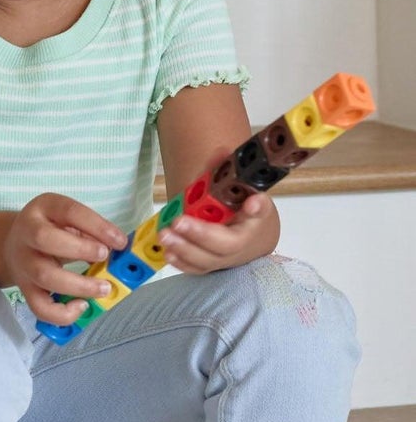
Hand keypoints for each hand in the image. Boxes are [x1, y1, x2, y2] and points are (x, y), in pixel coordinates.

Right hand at [3, 193, 127, 325]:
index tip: (119, 241)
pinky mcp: (25, 289)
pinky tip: (81, 306)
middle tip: (105, 257)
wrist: (11, 245)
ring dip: (78, 285)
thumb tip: (120, 249)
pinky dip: (62, 313)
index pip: (69, 211)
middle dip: (80, 250)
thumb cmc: (51, 230)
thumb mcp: (67, 219)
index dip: (97, 226)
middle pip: (45, 239)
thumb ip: (91, 230)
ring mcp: (24, 264)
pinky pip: (39, 307)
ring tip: (104, 288)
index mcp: (42, 209)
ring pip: (44, 276)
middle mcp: (27, 234)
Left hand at [161, 177, 275, 273]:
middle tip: (177, 222)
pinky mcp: (209, 266)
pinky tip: (167, 251)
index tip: (252, 201)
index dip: (255, 207)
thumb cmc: (243, 210)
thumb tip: (221, 152)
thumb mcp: (240, 189)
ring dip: (184, 249)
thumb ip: (227, 173)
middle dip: (200, 234)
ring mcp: (224, 259)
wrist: (249, 236)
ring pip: (206, 261)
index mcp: (254, 219)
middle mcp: (242, 244)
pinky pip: (195, 269)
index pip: (258, 213)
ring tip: (164, 235)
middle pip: (224, 245)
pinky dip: (180, 263)